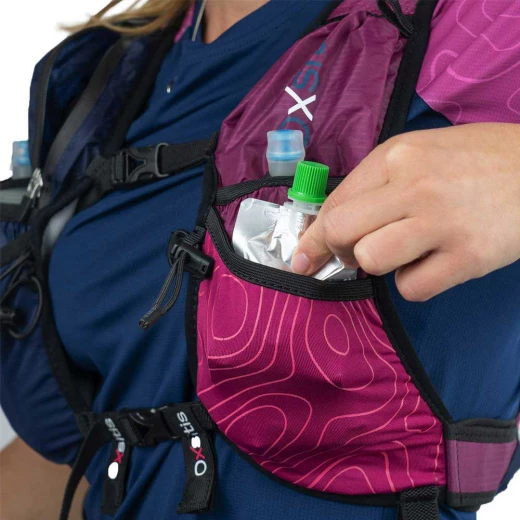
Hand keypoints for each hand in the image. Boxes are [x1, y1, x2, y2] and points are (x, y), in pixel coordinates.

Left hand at [292, 123, 519, 300]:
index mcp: (396, 156)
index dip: (314, 235)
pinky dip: (415, 284)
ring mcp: (440, 220)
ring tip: (404, 254)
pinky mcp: (467, 255)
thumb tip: (337, 224)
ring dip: (379, 265)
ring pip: (371, 259)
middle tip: (353, 256)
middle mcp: (413, 184)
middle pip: (342, 231)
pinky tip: (434, 264)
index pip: (335, 203)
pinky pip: (412, 287)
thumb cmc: (480, 161)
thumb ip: (379, 184)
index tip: (303, 256)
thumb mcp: (423, 153)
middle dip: (337, 252)